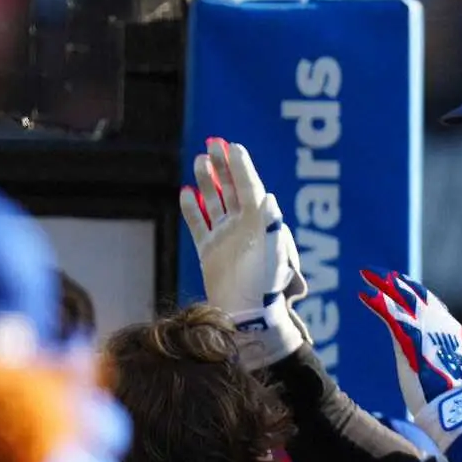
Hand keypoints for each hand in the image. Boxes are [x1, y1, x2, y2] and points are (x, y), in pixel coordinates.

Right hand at [179, 138, 309, 368]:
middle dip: (224, 167)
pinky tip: (185, 192)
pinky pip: (198, 225)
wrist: (248, 316)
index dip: (242, 167)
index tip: (232, 146)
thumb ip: (273, 226)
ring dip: (208, 182)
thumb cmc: (267, 288)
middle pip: (233, 189)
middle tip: (213, 145)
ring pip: (215, 202)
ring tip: (200, 160)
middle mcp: (244, 228)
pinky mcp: (210, 252)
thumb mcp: (276, 255)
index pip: (250, 187)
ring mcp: (226, 238)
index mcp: (261, 224)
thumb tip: (268, 197)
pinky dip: (191, 210)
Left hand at [358, 269, 461, 449]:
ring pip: (401, 299)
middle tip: (380, 272)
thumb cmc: (449, 398)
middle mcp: (440, 324)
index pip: (432, 303)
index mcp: (451, 331)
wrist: (448, 408)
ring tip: (366, 274)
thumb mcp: (448, 372)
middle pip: (416, 295)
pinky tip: (363, 294)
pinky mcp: (410, 339)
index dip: (415, 290)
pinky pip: (390, 314)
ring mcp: (426, 329)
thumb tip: (442, 360)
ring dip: (383, 285)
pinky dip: (376, 302)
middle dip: (397, 282)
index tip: (401, 282)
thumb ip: (442, 358)